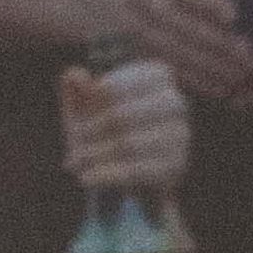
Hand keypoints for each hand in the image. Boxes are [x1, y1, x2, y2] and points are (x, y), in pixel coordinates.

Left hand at [55, 52, 189, 193]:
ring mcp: (179, 135)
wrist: (126, 174)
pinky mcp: (175, 165)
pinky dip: (105, 174)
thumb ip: (77, 91)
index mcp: (157, 79)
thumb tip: (73, 75)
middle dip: (90, 128)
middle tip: (74, 138)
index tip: (88, 102)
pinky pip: (135, 170)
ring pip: (128, 144)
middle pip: (123, 114)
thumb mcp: (84, 109)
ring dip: (93, 154)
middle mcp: (176, 104)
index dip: (109, 88)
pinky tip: (87, 177)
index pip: (138, 76)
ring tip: (75, 161)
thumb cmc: (101, 130)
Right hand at [106, 0, 252, 100]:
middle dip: (216, 42)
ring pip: (174, 51)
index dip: (207, 0)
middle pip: (181, 24)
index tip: (234, 16)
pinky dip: (193, 81)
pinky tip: (219, 87)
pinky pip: (164, 69)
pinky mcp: (125, 53)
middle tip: (249, 55)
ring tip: (240, 75)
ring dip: (209, 67)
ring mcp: (127, 28)